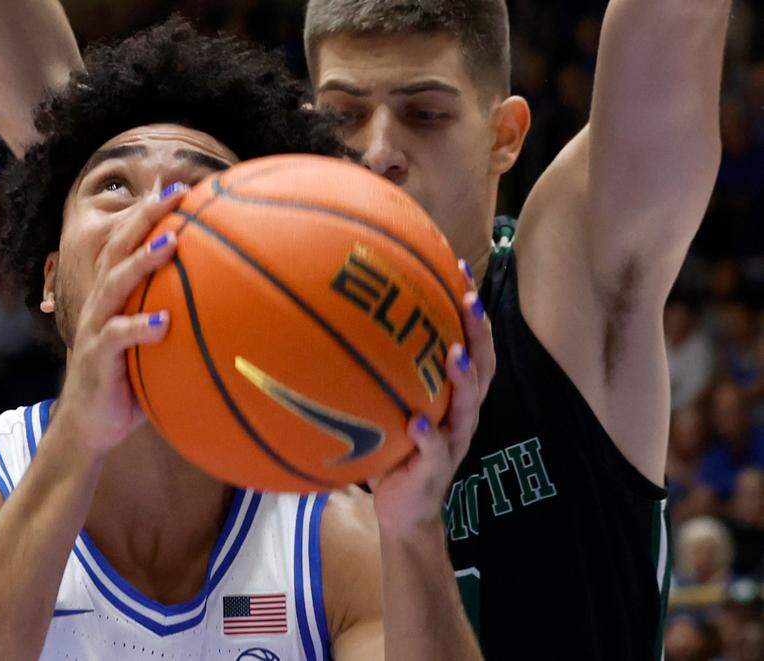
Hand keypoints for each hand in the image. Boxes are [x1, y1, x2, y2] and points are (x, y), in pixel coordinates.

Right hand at [54, 181, 186, 453]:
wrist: (91, 426)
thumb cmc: (131, 381)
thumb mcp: (156, 345)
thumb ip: (181, 320)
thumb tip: (234, 306)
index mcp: (115, 295)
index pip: (129, 241)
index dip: (150, 211)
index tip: (183, 186)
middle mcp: (101, 303)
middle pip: (119, 247)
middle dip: (145, 216)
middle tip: (177, 193)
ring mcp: (95, 329)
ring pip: (114, 284)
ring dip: (141, 262)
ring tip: (169, 244)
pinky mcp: (96, 359)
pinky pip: (115, 338)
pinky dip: (138, 328)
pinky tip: (163, 322)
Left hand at [368, 260, 494, 537]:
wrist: (405, 511)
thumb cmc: (396, 449)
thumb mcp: (392, 404)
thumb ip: (382, 371)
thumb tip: (343, 321)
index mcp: (455, 396)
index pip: (472, 344)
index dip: (471, 309)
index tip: (461, 267)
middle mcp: (461, 414)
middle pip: (482, 367)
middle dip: (478, 331)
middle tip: (469, 299)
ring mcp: (452, 442)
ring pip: (467, 406)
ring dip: (463, 379)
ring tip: (455, 354)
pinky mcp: (434, 470)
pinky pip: (434, 450)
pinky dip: (427, 434)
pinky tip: (417, 420)